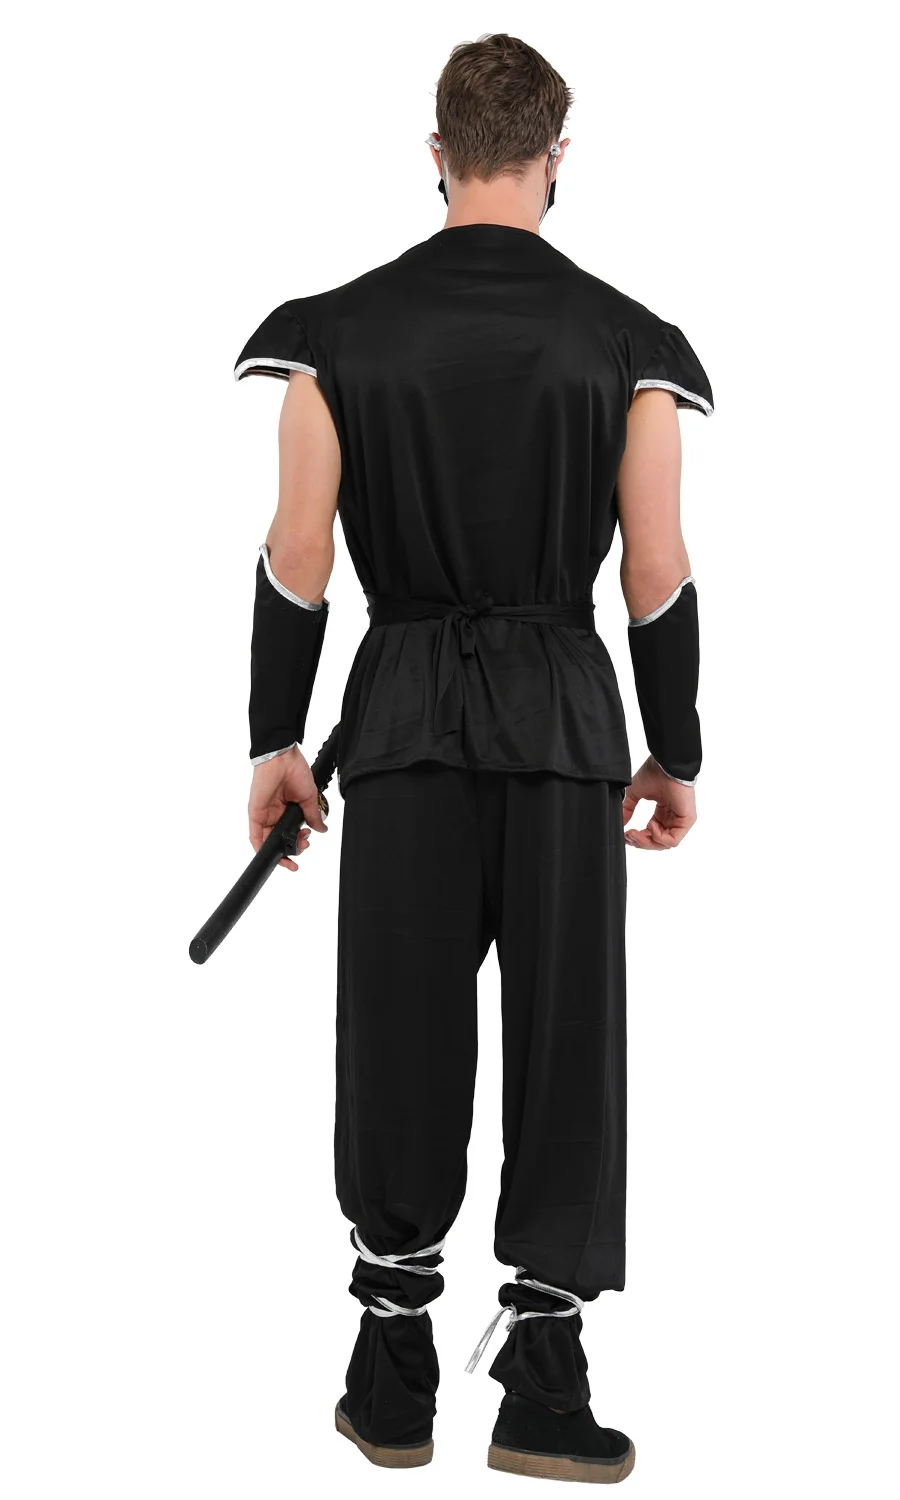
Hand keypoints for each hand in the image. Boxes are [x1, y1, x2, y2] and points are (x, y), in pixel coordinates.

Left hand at [248, 746, 327, 871]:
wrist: (282, 758)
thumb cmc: (294, 771)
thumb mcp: (309, 797)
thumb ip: (313, 815)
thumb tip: (322, 828)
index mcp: (287, 810)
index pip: (290, 833)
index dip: (298, 843)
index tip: (307, 844)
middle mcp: (275, 814)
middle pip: (280, 840)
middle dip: (294, 848)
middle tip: (304, 845)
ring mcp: (264, 815)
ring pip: (268, 841)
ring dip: (281, 851)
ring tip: (296, 849)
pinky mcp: (255, 814)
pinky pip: (255, 835)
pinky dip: (261, 847)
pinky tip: (271, 855)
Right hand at [623, 756, 695, 850]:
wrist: (665, 764)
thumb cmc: (654, 774)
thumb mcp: (635, 794)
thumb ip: (627, 809)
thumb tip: (620, 823)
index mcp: (662, 813)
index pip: (651, 834)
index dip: (638, 838)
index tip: (625, 835)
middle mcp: (671, 818)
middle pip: (656, 842)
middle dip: (640, 842)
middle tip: (629, 835)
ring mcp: (680, 821)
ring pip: (663, 844)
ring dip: (646, 841)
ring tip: (636, 832)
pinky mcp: (687, 821)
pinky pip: (673, 840)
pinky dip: (658, 838)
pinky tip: (650, 825)